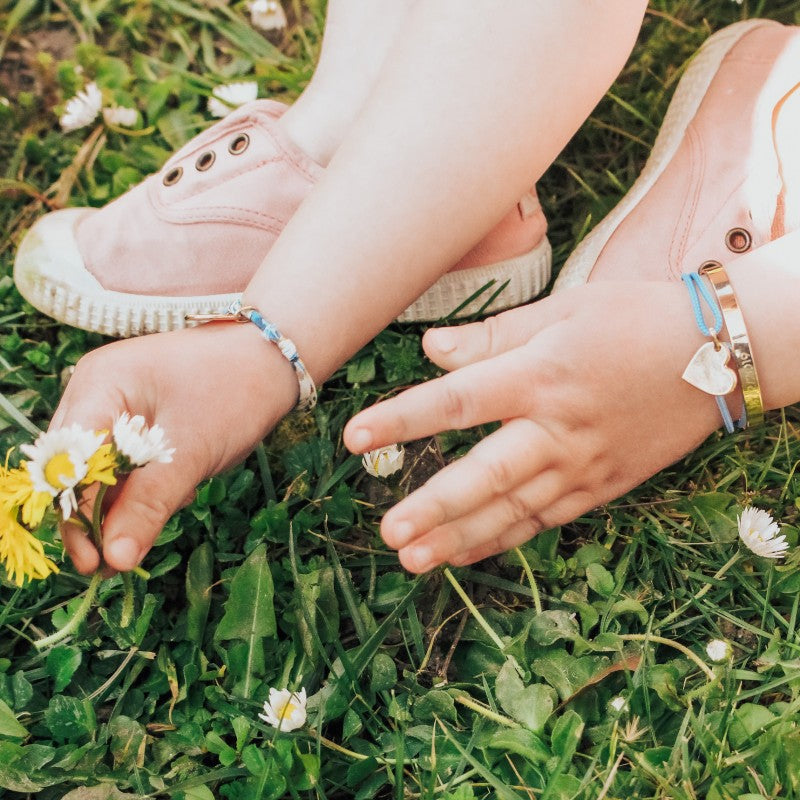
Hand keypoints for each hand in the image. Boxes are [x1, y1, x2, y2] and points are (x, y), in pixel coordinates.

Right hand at [52, 323, 296, 573]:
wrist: (276, 357)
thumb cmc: (235, 389)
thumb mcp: (191, 451)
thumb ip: (148, 504)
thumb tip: (115, 559)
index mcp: (99, 386)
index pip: (65, 460)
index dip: (73, 513)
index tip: (95, 560)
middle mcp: (97, 392)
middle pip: (76, 468)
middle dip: (100, 513)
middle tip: (122, 559)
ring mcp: (117, 404)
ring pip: (103, 471)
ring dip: (128, 501)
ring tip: (176, 499)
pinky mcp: (140, 419)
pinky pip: (128, 464)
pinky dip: (148, 486)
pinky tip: (181, 488)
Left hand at [344, 281, 723, 572]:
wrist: (717, 353)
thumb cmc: (634, 319)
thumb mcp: (563, 309)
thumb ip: (491, 336)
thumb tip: (430, 349)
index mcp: (541, 375)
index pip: (458, 401)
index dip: (403, 419)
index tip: (354, 436)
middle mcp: (558, 428)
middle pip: (486, 474)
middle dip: (434, 506)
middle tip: (389, 532)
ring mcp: (582, 464)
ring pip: (514, 510)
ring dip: (460, 537)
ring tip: (413, 560)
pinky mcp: (601, 485)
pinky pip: (545, 519)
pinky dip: (503, 539)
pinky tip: (465, 554)